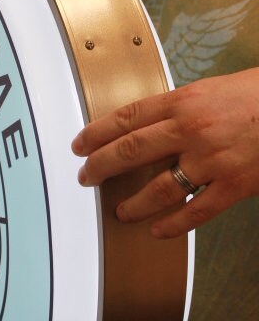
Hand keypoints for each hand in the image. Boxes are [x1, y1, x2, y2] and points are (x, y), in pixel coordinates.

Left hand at [71, 67, 258, 237]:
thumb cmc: (257, 96)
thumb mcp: (211, 90)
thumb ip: (179, 108)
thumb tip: (148, 125)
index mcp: (185, 102)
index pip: (126, 117)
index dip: (96, 133)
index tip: (80, 144)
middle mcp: (192, 130)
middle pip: (131, 151)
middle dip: (100, 166)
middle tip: (85, 178)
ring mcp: (212, 160)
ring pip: (158, 187)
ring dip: (133, 203)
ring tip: (120, 211)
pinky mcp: (234, 185)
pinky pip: (196, 211)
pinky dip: (173, 224)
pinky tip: (157, 230)